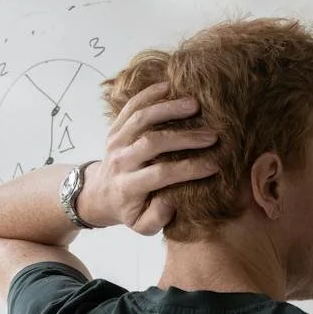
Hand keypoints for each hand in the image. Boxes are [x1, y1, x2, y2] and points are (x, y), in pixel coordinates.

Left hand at [78, 81, 218, 234]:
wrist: (99, 194)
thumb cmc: (129, 210)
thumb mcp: (142, 226)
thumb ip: (158, 218)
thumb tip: (172, 199)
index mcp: (128, 186)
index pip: (160, 174)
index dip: (188, 169)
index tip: (213, 166)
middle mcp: (120, 161)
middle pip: (152, 143)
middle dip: (184, 138)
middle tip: (212, 135)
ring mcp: (116, 140)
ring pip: (140, 119)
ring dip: (168, 109)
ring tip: (195, 105)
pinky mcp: (115, 127)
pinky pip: (130, 106)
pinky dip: (148, 94)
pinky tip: (170, 87)